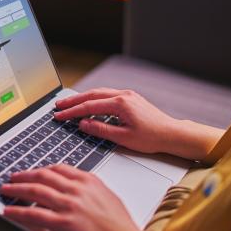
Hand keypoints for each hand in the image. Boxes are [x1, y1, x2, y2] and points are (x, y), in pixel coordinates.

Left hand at [1, 165, 163, 230]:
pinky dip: (19, 211)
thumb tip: (69, 187)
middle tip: (13, 177)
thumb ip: (86, 188)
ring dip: (17, 189)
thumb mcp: (105, 195)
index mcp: (87, 180)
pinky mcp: (63, 223)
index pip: (58, 168)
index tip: (33, 171)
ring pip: (35, 191)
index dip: (41, 169)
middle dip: (24, 175)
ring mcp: (69, 205)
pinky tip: (10, 210)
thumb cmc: (120, 224)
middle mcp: (76, 189)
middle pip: (43, 176)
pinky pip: (34, 214)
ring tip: (6, 189)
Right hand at [54, 88, 223, 160]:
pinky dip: (93, 98)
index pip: (89, 107)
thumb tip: (83, 124)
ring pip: (98, 93)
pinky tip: (87, 103)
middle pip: (91, 95)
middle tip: (58, 105)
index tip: (59, 115)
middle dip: (73, 100)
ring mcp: (127, 95)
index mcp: (120, 104)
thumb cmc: (152, 138)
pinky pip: (106, 95)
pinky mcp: (130, 98)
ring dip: (82, 98)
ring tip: (68, 103)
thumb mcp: (124, 138)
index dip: (72, 112)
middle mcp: (123, 95)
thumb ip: (101, 129)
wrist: (172, 134)